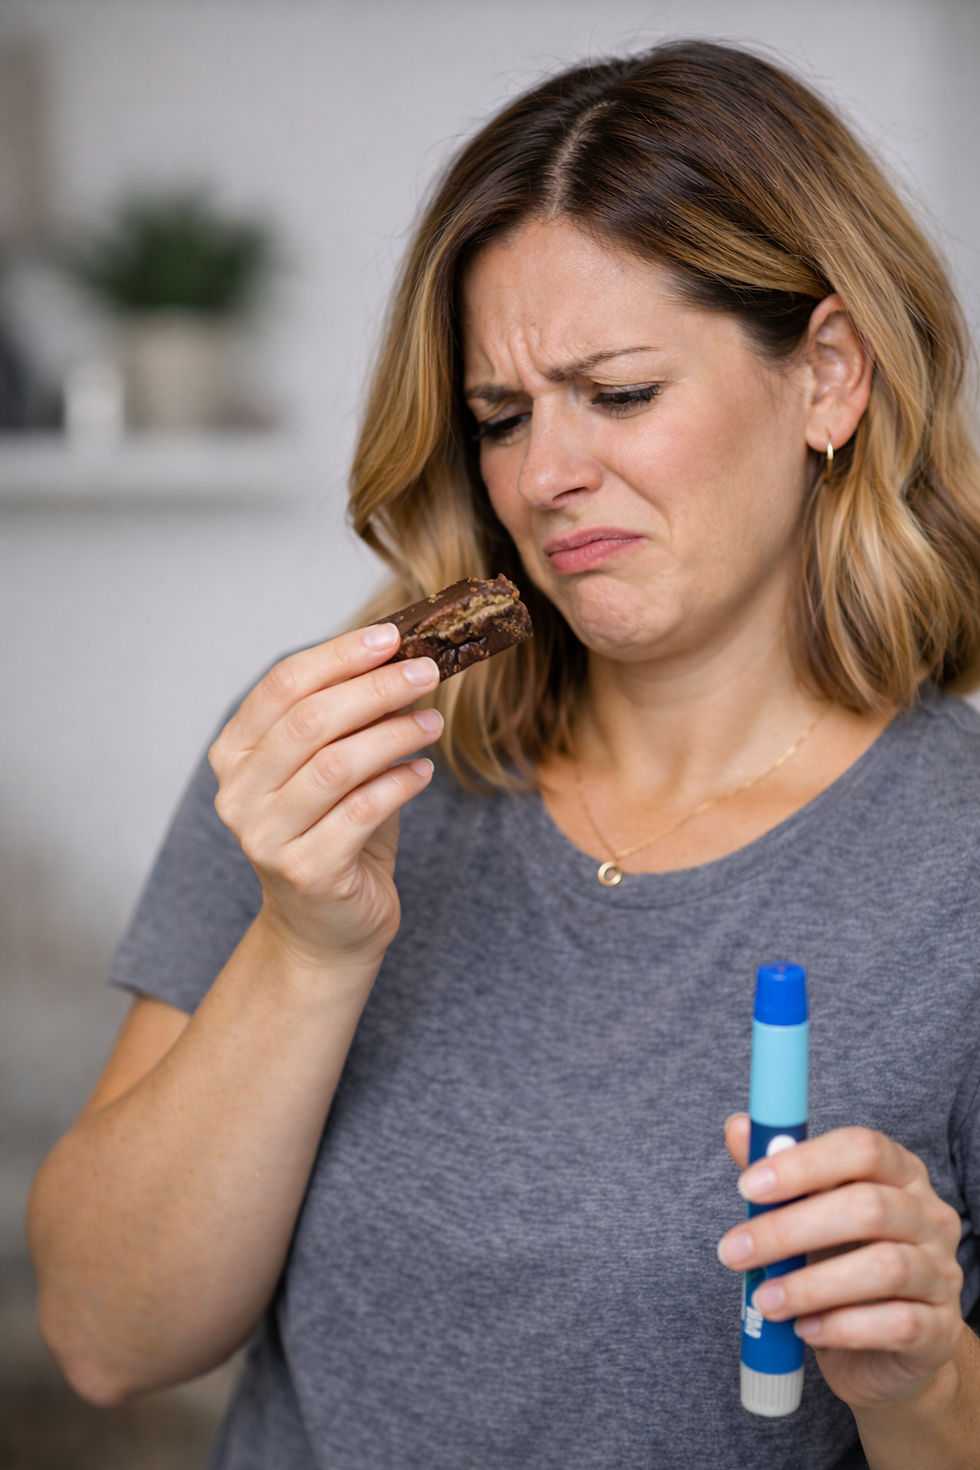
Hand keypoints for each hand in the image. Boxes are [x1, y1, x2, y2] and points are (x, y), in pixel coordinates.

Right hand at [208, 622, 442, 972]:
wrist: (327, 930)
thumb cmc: (336, 835)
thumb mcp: (339, 766)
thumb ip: (357, 719)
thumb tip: (406, 658)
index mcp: (234, 754)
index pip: (283, 685)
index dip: (339, 655)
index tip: (392, 636)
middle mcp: (238, 794)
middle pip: (310, 720)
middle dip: (375, 688)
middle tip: (427, 671)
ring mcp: (264, 837)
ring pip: (336, 764)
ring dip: (394, 734)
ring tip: (433, 722)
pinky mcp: (305, 872)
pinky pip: (362, 812)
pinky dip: (400, 784)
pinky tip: (423, 771)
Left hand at [718, 1115, 964, 1410]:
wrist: (885, 1350)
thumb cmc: (842, 1262)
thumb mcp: (809, 1214)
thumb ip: (778, 1175)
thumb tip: (738, 1128)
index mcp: (900, 1173)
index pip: (862, 1148)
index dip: (803, 1164)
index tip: (747, 1187)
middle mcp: (930, 1216)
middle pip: (868, 1208)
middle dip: (790, 1229)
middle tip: (735, 1252)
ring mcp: (942, 1273)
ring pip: (884, 1268)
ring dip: (811, 1286)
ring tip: (765, 1300)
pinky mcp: (943, 1329)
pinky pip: (898, 1325)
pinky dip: (843, 1328)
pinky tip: (805, 1330)